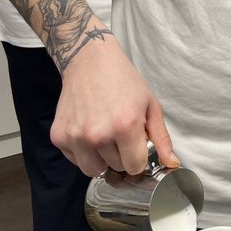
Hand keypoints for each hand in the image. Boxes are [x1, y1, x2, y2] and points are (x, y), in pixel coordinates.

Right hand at [50, 32, 178, 175]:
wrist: (89, 61)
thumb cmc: (123, 80)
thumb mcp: (150, 105)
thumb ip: (161, 138)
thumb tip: (172, 164)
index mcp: (125, 126)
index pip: (135, 167)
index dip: (139, 158)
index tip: (137, 146)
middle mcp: (98, 134)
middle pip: (116, 168)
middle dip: (122, 156)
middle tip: (120, 134)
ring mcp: (76, 137)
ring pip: (94, 170)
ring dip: (102, 159)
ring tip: (105, 135)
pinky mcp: (59, 136)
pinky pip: (76, 161)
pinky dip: (84, 152)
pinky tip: (89, 131)